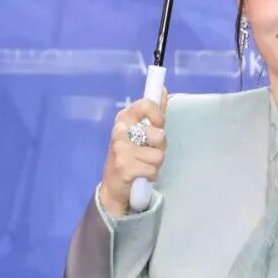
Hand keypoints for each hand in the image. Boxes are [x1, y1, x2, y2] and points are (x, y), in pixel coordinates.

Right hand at [99, 90, 168, 216]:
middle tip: (148, 152)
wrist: (112, 186)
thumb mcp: (139, 132)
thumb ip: (153, 114)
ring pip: (158, 156)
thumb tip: (164, 91)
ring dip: (155, 164)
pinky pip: (153, 170)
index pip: (147, 104)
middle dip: (160, 148)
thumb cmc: (130, 155)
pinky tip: (140, 175)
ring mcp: (121, 149)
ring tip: (143, 165)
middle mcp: (120, 130)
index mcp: (125, 118)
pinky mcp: (124, 167)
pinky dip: (151, 176)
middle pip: (159, 135)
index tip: (159, 125)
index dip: (159, 115)